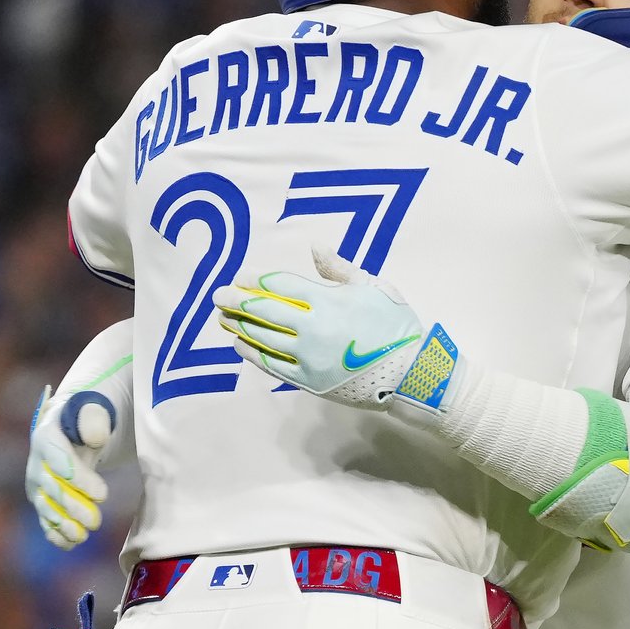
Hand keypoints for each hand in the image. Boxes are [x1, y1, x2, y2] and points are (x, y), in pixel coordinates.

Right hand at [26, 387, 114, 549]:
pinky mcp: (42, 498)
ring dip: (63, 525)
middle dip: (74, 507)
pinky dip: (55, 532)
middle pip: (53, 488)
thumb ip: (94, 418)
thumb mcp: (92, 409)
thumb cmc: (86, 416)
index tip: (103, 495)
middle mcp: (36, 461)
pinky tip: (69, 544)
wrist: (72, 425)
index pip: (59, 459)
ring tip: (82, 537)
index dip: (79, 479)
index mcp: (46, 435)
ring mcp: (37, 482)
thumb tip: (96, 438)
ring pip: (47, 507)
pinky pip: (45, 517)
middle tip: (96, 522)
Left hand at [213, 248, 425, 410]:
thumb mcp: (373, 287)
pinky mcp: (308, 381)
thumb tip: (314, 247)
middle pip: (264, 310)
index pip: (281, 285)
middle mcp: (313, 328)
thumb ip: (339, 268)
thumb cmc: (395, 325)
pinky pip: (272, 366)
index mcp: (329, 301)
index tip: (241, 274)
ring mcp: (308, 357)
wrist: (411, 372)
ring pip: (263, 338)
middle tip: (219, 294)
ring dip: (240, 325)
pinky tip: (241, 344)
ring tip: (223, 317)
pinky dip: (253, 354)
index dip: (256, 278)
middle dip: (237, 300)